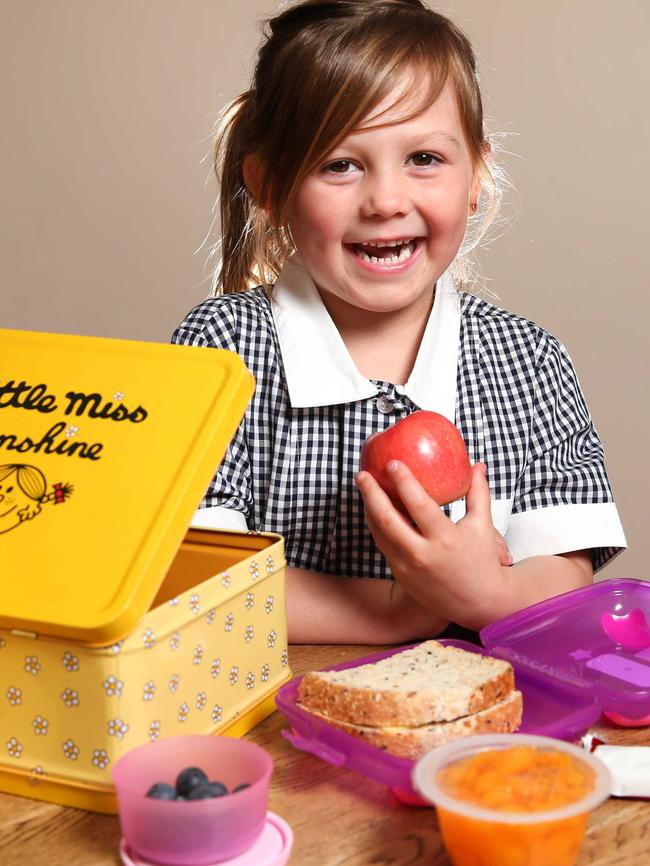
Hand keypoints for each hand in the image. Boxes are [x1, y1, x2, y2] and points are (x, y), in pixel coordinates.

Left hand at [355, 460, 509, 628]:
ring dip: (368, 509)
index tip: (392, 463)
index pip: (418, 504)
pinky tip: (374, 511)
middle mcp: (423, 554)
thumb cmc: (482, 561)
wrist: (479, 603)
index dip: (403, 482)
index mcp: (445, 538)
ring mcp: (408, 567)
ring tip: (365, 488)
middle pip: (388, 519)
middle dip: (371, 494)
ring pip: (379, 533)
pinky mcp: (401, 576)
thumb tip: (477, 465)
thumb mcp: (483, 526)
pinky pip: (383, 546)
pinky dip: (376, 526)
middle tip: (362, 474)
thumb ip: (478, 493)